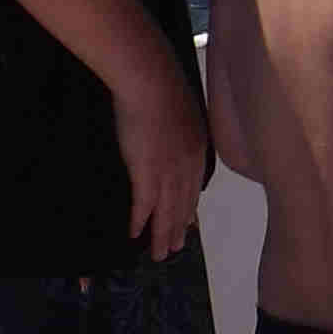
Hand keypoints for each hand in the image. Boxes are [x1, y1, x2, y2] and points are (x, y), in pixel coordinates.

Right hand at [111, 69, 208, 261]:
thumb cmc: (162, 87)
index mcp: (197, 149)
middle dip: (179, 229)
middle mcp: (188, 165)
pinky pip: (144, 205)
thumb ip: (181, 129)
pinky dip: (141, 222)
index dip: (190, 208)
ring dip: (162, 234)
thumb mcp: (182, 111)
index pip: (194, 187)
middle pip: (183, 205)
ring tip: (158, 254)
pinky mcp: (147, 172)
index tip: (188, 224)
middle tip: (174, 248)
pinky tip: (135, 234)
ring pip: (167, 211)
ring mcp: (168, 171)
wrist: (151, 80)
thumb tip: (173, 136)